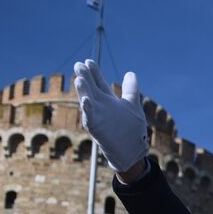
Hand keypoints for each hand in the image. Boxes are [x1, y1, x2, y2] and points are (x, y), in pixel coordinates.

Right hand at [73, 59, 148, 173]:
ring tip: (79, 80)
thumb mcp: (133, 106)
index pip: (99, 83)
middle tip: (79, 65)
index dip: (94, 73)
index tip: (88, 61)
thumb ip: (131, 90)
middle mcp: (101, 108)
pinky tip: (86, 101)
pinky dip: (88, 110)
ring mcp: (98, 117)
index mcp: (108, 101)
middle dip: (85, 78)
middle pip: (91, 89)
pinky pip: (90, 118)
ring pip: (87, 102)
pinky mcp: (97, 129)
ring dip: (83, 92)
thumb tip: (130, 73)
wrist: (132, 152)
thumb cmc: (131, 130)